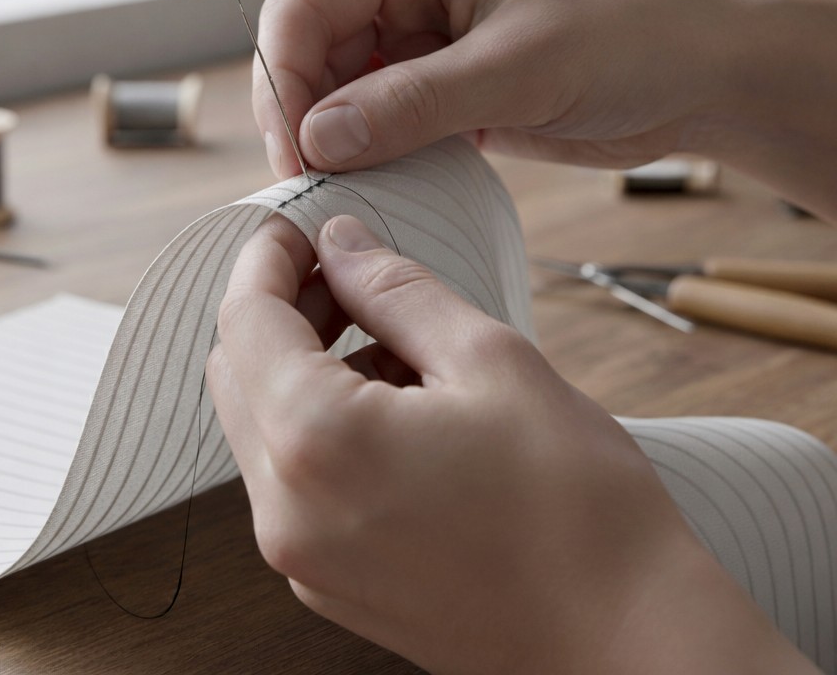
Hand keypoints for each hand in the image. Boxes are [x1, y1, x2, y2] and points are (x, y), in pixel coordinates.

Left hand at [207, 214, 813, 673]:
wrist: (624, 643)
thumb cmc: (575, 505)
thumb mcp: (489, 359)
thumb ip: (395, 289)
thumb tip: (342, 243)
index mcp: (316, 441)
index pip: (245, 319)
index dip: (264, 258)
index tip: (295, 226)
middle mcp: (286, 510)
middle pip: (236, 372)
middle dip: (279, 307)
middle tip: (345, 274)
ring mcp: (301, 557)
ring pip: (260, 424)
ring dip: (301, 364)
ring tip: (391, 342)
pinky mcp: (327, 580)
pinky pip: (289, 478)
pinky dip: (317, 422)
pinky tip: (395, 406)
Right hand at [254, 0, 836, 220]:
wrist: (703, 73)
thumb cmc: (630, 35)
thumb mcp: (517, 68)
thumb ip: (411, 103)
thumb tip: (318, 139)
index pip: (305, 6)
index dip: (286, 80)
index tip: (298, 154)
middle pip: (313, 51)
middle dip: (305, 116)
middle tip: (316, 185)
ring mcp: (423, 39)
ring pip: (341, 92)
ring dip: (338, 141)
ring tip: (348, 191)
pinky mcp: (443, 86)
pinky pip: (381, 121)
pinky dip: (374, 155)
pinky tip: (382, 185)